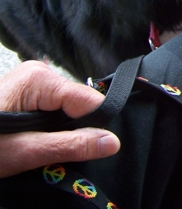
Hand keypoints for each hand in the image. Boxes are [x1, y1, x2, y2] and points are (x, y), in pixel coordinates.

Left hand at [0, 61, 119, 177]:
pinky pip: (56, 110)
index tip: (82, 150)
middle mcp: (40, 73)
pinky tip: (34, 139)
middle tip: (48, 152)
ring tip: (36, 146)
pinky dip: (51, 129)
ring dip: (61, 132)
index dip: (91, 127)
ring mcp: (34, 82)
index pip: (89, 100)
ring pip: (69, 109)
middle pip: (80, 104)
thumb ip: (70, 145)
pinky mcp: (29, 92)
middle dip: (73, 130)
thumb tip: (113, 142)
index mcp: (39, 79)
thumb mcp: (24, 152)